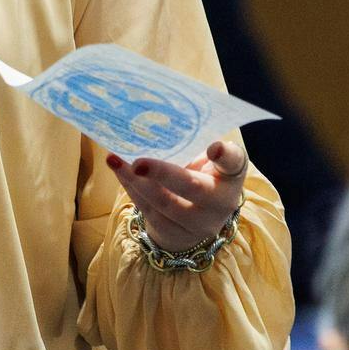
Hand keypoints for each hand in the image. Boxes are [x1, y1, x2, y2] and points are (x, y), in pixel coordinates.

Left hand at [108, 139, 247, 252]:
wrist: (196, 220)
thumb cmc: (201, 177)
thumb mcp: (207, 161)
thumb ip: (193, 144)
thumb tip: (156, 118)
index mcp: (230, 176)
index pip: (234, 163)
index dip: (225, 156)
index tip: (214, 147)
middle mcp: (219, 203)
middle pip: (192, 187)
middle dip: (163, 174)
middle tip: (139, 162)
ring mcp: (195, 222)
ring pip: (162, 202)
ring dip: (135, 180)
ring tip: (115, 160)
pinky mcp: (171, 231)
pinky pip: (146, 209)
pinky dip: (130, 187)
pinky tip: (118, 170)